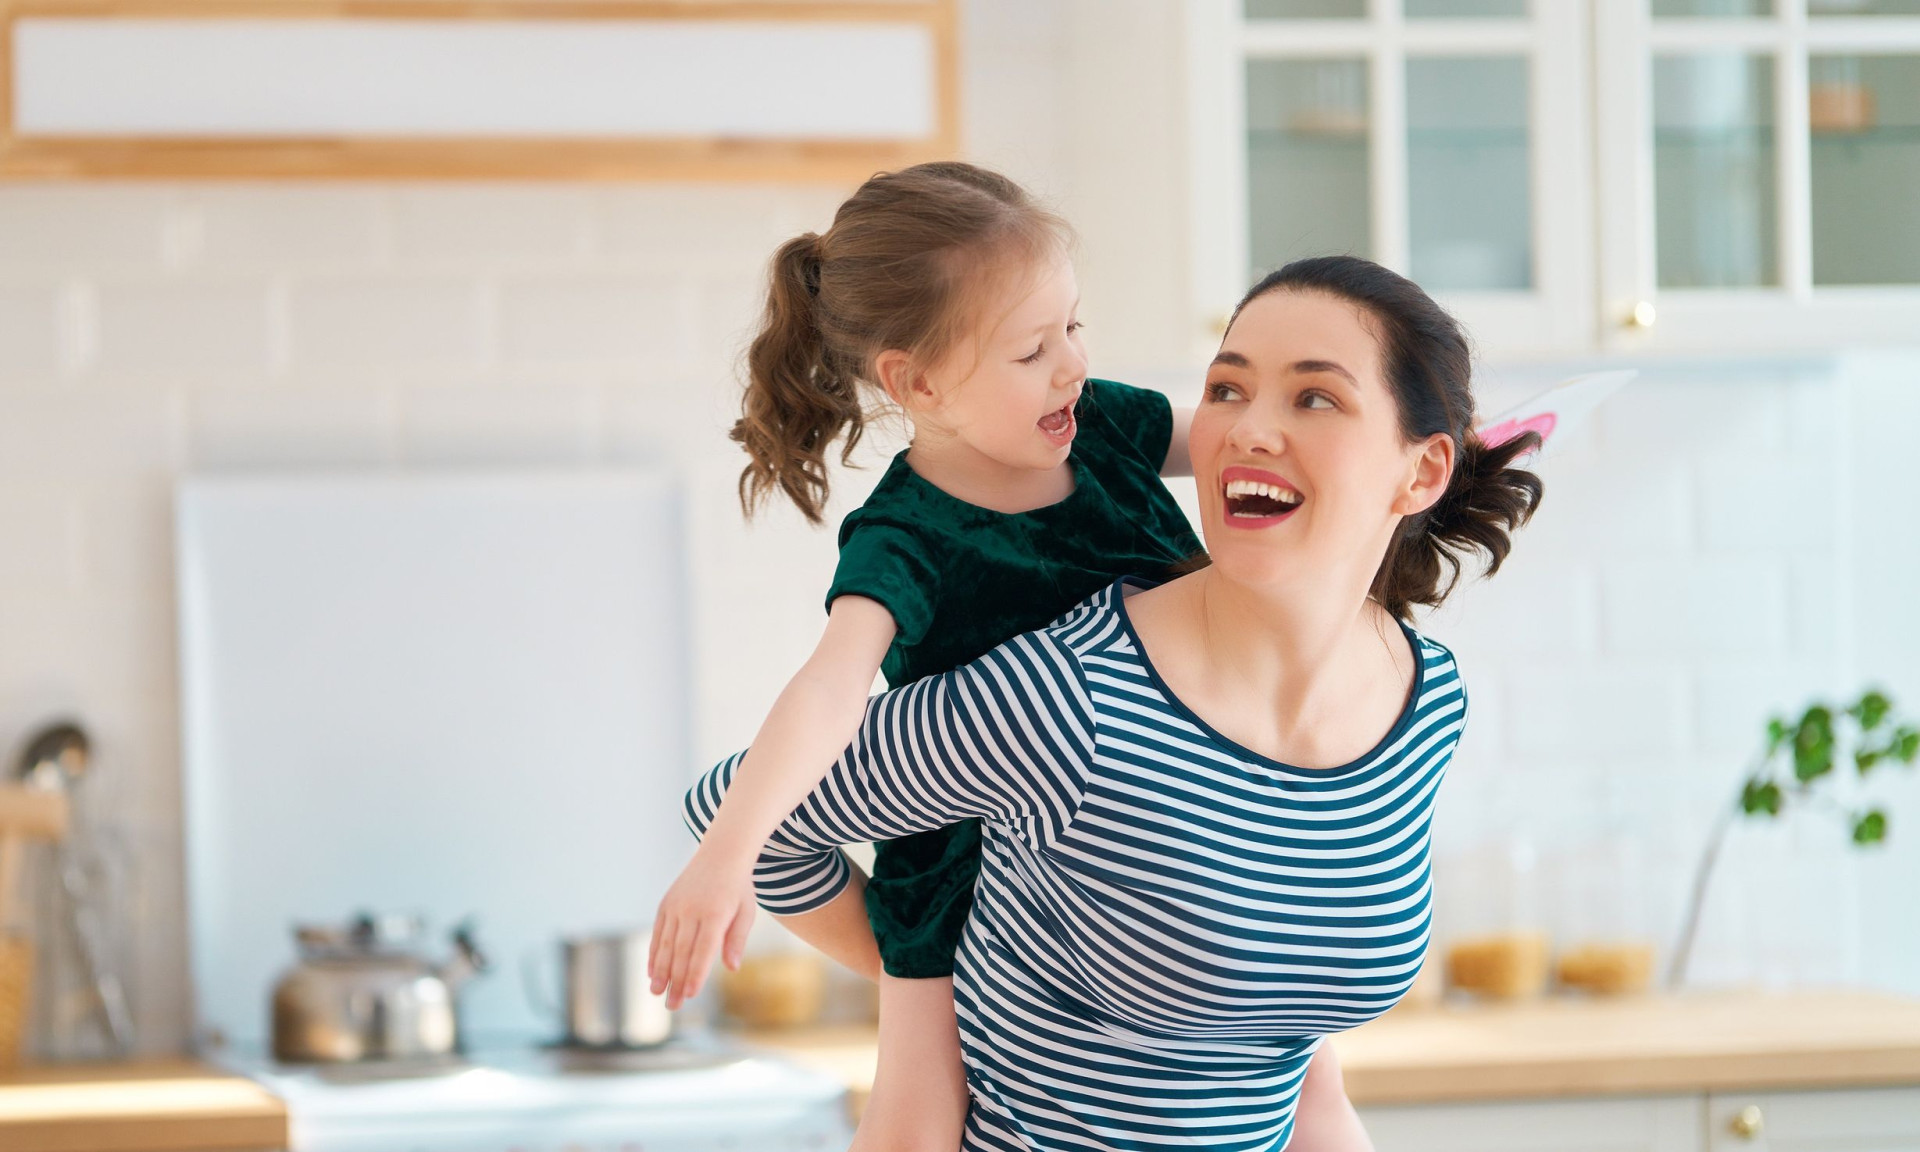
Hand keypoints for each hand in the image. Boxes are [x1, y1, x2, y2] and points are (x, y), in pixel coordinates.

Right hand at [648, 849, 757, 1008]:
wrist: (720, 854)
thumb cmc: (738, 888)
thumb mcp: (746, 912)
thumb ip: (737, 940)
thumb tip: (732, 968)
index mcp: (716, 913)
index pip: (704, 949)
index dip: (696, 973)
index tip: (690, 994)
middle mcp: (693, 910)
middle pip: (682, 951)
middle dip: (676, 980)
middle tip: (672, 1005)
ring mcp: (677, 906)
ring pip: (666, 944)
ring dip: (661, 971)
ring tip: (656, 992)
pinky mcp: (666, 904)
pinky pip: (658, 932)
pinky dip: (654, 953)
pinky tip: (652, 972)